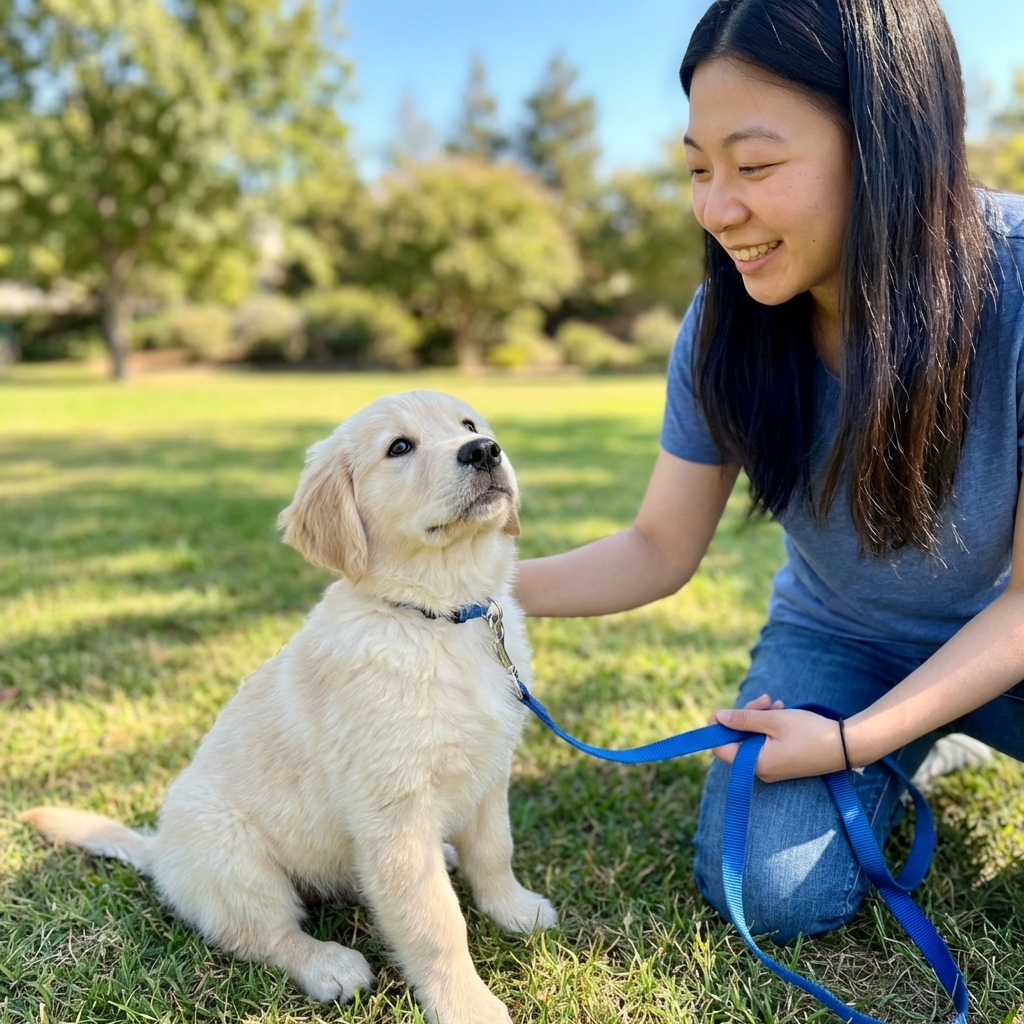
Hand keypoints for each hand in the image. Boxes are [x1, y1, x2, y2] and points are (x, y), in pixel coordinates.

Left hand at [711, 699, 845, 781]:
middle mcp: (761, 770)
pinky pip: (766, 742)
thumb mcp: (774, 720)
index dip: (718, 728)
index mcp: (755, 763)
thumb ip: (744, 718)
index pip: (720, 748)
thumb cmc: (811, 733)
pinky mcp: (783, 762)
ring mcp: (773, 768)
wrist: (847, 746)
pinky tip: (780, 710)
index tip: (727, 710)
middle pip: (738, 739)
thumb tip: (719, 717)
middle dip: (746, 716)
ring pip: (752, 738)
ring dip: (759, 717)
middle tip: (763, 700)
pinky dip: (769, 726)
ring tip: (775, 703)